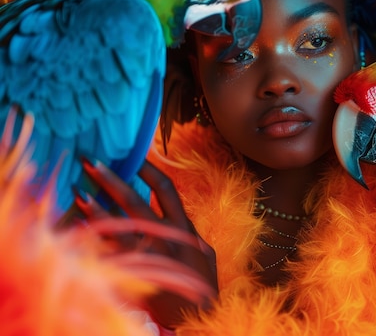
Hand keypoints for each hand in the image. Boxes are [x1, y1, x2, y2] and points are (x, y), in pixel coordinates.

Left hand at [74, 158, 217, 328]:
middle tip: (91, 161)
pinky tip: (79, 224)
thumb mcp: (204, 252)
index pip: (165, 189)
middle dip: (112, 178)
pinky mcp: (135, 272)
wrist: (198, 316)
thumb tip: (177, 214)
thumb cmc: (201, 283)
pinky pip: (110, 249)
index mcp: (184, 226)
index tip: (134, 155)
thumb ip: (189, 231)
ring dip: (94, 204)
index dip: (149, 169)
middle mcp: (165, 235)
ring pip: (117, 223)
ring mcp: (149, 254)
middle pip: (135, 200)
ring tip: (76, 189)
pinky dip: (94, 235)